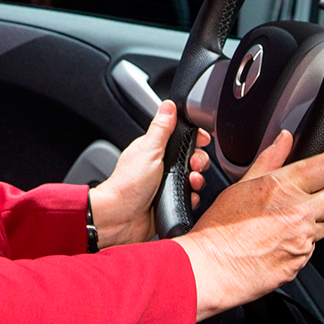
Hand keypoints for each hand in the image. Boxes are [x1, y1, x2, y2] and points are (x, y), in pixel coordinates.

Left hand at [88, 100, 210, 248]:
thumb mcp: (148, 151)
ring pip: (193, 178)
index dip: (195, 139)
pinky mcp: (170, 201)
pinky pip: (189, 197)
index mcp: (155, 149)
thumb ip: (161, 129)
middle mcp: (161, 166)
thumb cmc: (128, 184)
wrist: (121, 218)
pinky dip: (192, 197)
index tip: (202, 141)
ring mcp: (165, 184)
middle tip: (193, 165)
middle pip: (191, 158)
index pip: (181, 138)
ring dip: (197, 180)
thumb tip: (168, 105)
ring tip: (192, 182)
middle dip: (198, 161)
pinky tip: (189, 197)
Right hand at [173, 130, 323, 321]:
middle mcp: (297, 213)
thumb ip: (270, 160)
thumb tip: (284, 140)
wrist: (211, 268)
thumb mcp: (242, 185)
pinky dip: (300, 244)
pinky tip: (278, 242)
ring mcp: (302, 240)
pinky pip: (311, 249)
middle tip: (312, 197)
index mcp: (282, 188)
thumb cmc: (220, 228)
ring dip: (314, 222)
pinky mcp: (301, 263)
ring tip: (284, 223)